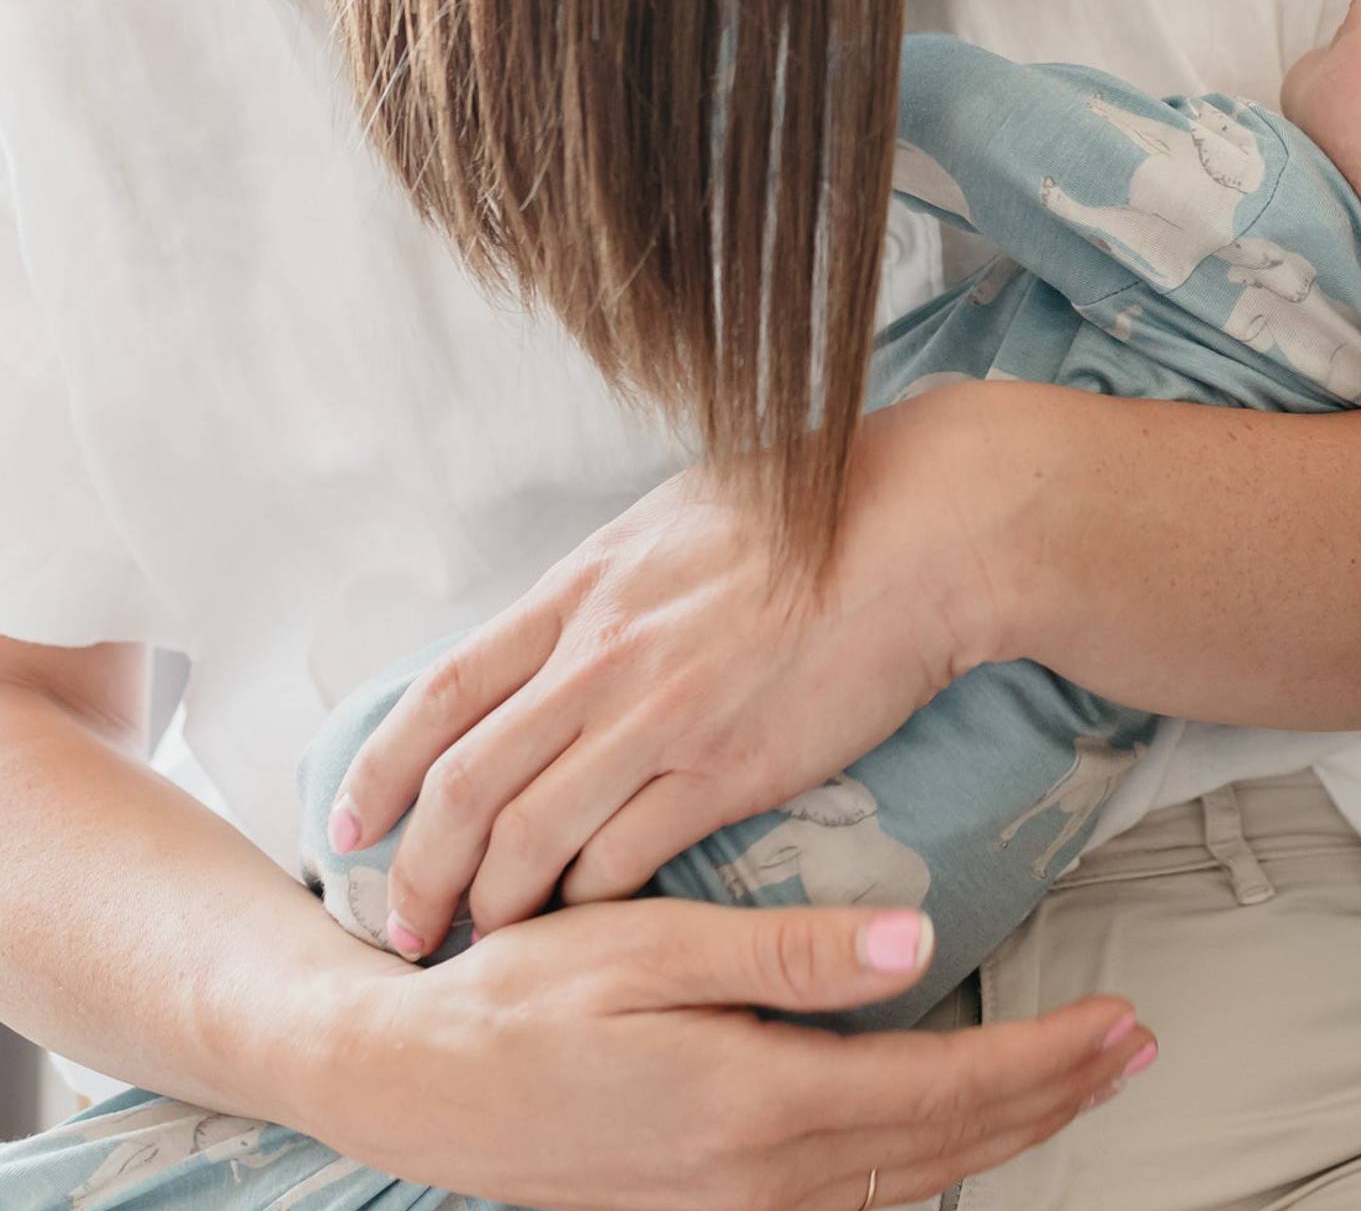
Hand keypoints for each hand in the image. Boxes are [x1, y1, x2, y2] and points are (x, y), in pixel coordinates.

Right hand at [314, 895, 1153, 1210]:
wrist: (409, 1085)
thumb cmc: (523, 993)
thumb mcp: (646, 945)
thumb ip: (787, 951)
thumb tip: (919, 942)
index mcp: (753, 1102)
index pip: (941, 1090)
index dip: (1044, 1059)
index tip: (1119, 1020)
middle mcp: (757, 1179)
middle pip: (946, 1146)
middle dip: (1052, 1098)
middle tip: (1133, 1047)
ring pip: (909, 1186)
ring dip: (1003, 1134)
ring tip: (1073, 1082)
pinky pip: (850, 1208)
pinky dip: (925, 1171)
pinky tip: (953, 1139)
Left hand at [329, 386, 1007, 957]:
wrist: (917, 535)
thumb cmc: (811, 511)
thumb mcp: (674, 518)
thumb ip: (609, 583)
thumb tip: (568, 626)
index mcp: (583, 588)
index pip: (443, 691)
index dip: (381, 766)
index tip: (349, 821)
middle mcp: (602, 657)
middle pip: (465, 786)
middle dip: (415, 872)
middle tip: (404, 924)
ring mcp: (661, 720)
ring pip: (530, 840)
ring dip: (494, 906)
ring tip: (485, 943)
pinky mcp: (729, 772)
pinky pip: (625, 862)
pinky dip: (589, 905)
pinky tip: (585, 924)